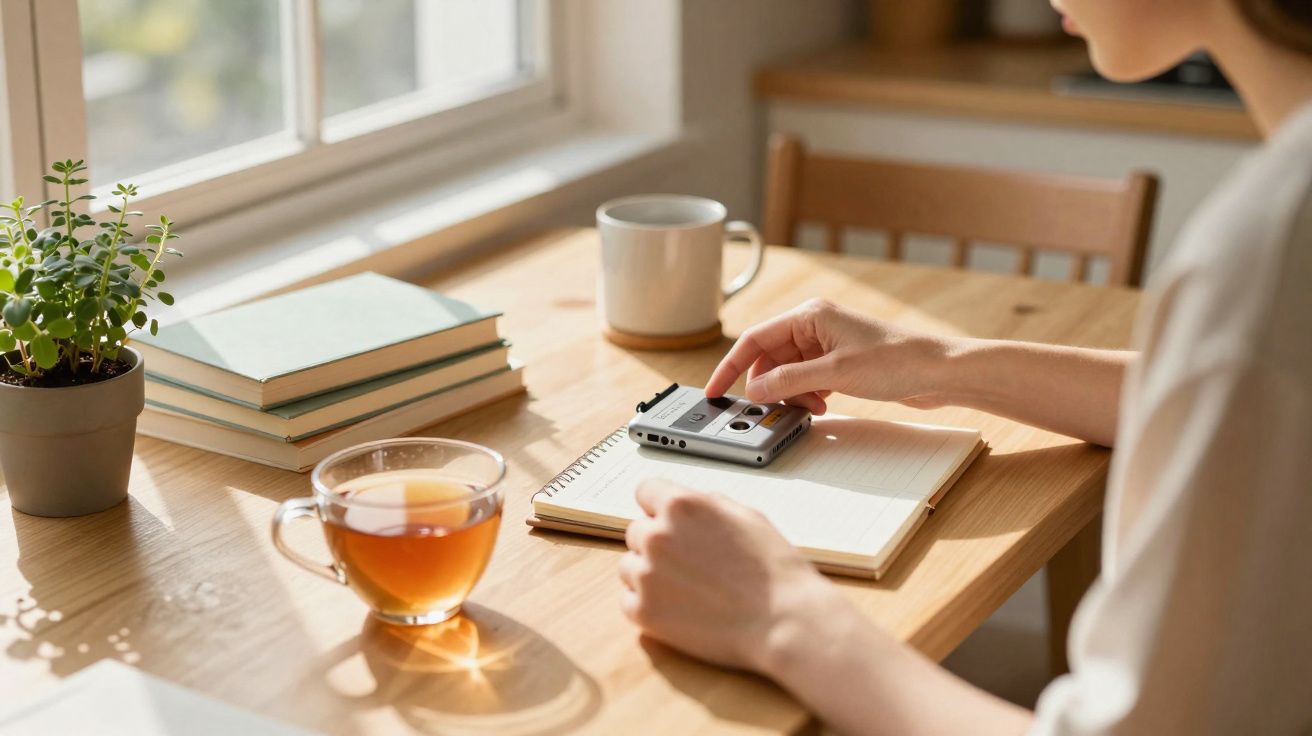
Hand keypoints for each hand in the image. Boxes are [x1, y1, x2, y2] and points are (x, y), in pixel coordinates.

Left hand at [619, 478, 839, 671]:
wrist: (783, 621)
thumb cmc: (773, 570)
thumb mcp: (746, 516)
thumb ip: (707, 504)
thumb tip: (688, 505)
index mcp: (680, 506)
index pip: (645, 491)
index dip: (659, 508)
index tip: (669, 522)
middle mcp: (656, 536)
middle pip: (636, 531)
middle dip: (658, 543)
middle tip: (690, 563)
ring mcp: (646, 575)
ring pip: (630, 566)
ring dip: (650, 574)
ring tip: (689, 589)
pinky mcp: (643, 612)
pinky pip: (629, 601)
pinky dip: (650, 605)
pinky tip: (682, 609)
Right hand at [705, 298, 954, 413]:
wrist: (939, 371)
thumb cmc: (896, 361)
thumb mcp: (833, 374)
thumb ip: (788, 381)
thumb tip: (754, 389)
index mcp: (809, 316)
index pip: (754, 339)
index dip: (730, 367)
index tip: (715, 390)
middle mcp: (815, 326)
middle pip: (770, 358)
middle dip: (767, 386)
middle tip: (769, 409)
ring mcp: (828, 344)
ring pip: (788, 372)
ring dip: (791, 394)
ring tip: (808, 408)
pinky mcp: (841, 362)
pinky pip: (808, 379)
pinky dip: (807, 395)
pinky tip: (820, 407)